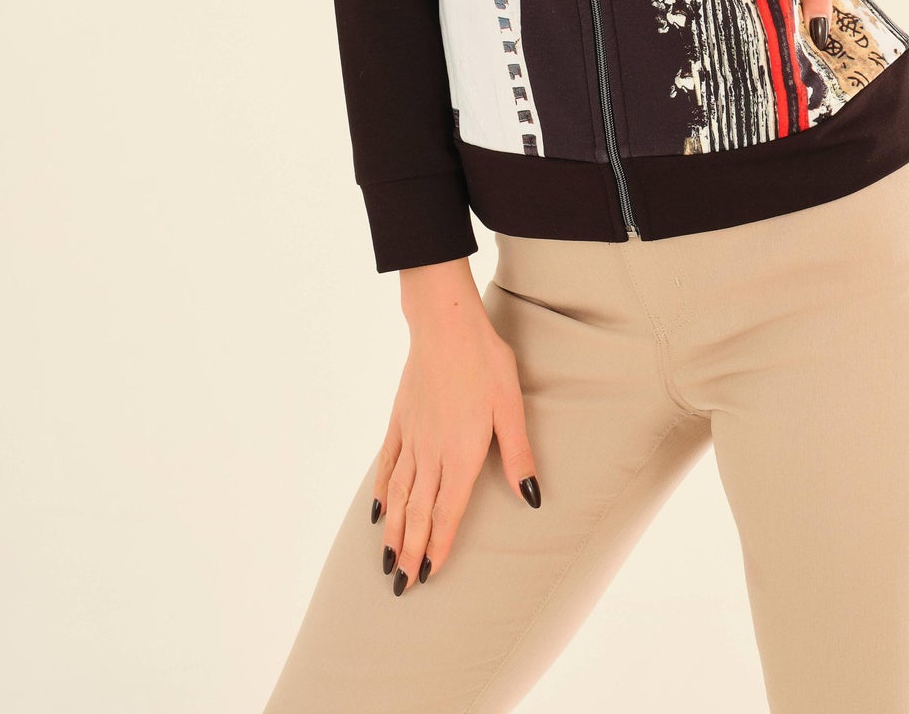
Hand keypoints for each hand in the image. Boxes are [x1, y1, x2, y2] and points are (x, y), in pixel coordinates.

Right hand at [373, 267, 541, 596]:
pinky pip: (386, 463)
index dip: (438, 545)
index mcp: (461, 453)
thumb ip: (517, 454)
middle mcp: (431, 452)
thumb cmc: (485, 362)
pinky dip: (380, 491)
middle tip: (403, 585)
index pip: (447, 511)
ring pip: (397, 494)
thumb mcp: (511, 406)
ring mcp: (411, 436)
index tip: (428, 575)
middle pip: (417, 511)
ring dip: (393, 530)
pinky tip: (376, 510)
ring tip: (386, 561)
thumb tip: (532, 497)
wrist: (445, 324)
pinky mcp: (399, 419)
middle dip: (410, 550)